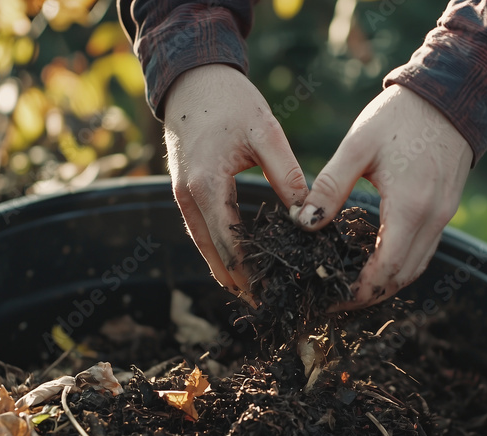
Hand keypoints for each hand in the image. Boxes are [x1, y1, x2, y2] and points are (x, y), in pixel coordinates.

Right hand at [163, 64, 307, 297]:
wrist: (192, 78)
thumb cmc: (231, 101)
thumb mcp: (266, 132)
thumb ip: (288, 175)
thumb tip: (307, 216)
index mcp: (207, 185)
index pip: (230, 245)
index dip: (251, 274)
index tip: (274, 295)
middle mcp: (187, 197)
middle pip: (214, 255)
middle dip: (240, 282)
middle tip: (269, 306)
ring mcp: (180, 196)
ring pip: (203, 247)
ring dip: (227, 272)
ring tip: (255, 295)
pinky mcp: (182, 192)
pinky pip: (201, 232)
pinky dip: (218, 252)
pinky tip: (237, 265)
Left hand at [296, 85, 472, 309]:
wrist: (449, 94)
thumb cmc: (400, 115)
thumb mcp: (357, 146)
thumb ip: (329, 187)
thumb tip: (304, 223)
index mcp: (409, 206)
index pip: (384, 270)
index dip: (357, 291)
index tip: (330, 297)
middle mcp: (433, 219)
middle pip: (401, 278)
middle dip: (368, 294)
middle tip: (334, 297)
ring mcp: (444, 217)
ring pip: (415, 269)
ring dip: (385, 284)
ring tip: (351, 286)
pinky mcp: (446, 210)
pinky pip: (423, 251)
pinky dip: (399, 265)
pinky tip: (374, 260)